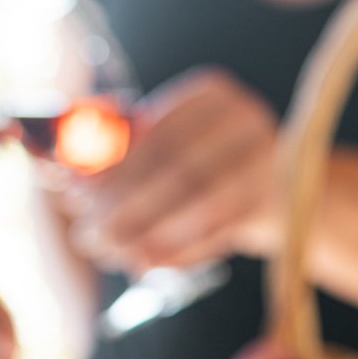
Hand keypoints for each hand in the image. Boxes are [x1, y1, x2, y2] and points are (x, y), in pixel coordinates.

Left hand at [66, 67, 280, 272]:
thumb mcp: (171, 147)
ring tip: (112, 253)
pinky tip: (147, 263)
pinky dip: (177, 253)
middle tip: (89, 236)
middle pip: (177, 171)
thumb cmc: (211, 166)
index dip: (111, 170)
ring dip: (148, 236)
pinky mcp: (278, 206)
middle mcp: (248, 122)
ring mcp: (271, 164)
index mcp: (213, 95)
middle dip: (124, 209)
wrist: (290, 194)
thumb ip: (122, 155)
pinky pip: (220, 234)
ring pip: (199, 207)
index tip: (77, 198)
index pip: (154, 134)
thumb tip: (67, 180)